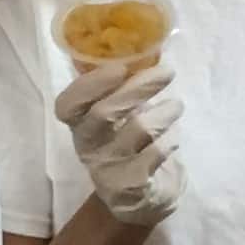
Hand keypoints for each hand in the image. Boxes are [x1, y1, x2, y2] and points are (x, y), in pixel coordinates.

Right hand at [57, 55, 182, 228]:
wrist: (138, 202)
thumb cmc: (129, 147)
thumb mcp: (117, 118)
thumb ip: (118, 87)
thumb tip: (135, 43)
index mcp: (79, 125)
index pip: (67, 105)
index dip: (90, 84)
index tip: (121, 66)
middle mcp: (88, 146)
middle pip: (105, 112)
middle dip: (139, 87)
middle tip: (168, 71)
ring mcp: (109, 168)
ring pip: (138, 130)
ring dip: (164, 112)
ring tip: (177, 105)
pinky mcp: (132, 186)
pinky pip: (156, 154)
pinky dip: (170, 140)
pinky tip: (174, 138)